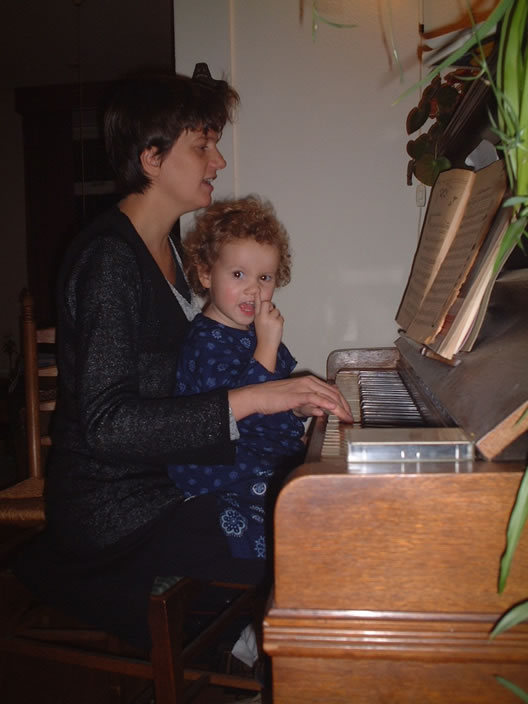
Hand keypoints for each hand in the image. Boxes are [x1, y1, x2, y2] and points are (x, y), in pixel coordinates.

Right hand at [229, 376, 353, 423]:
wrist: (258, 396)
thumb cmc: (274, 399)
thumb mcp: (296, 403)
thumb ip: (309, 406)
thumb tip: (321, 411)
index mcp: (309, 382)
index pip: (332, 391)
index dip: (343, 403)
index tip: (347, 413)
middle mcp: (309, 382)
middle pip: (334, 393)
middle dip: (345, 407)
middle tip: (350, 418)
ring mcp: (304, 387)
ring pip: (328, 396)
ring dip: (340, 408)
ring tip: (346, 418)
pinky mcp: (298, 394)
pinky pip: (316, 398)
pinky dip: (327, 404)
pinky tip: (334, 410)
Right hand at [253, 289, 282, 371]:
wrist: (266, 345)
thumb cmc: (263, 335)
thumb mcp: (258, 323)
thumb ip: (261, 314)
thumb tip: (269, 306)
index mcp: (257, 316)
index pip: (257, 303)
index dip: (257, 296)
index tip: (256, 289)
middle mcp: (262, 316)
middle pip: (268, 303)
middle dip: (270, 306)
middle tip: (270, 314)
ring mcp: (270, 319)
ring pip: (276, 311)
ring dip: (276, 317)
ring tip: (272, 325)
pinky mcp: (277, 322)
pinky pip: (281, 317)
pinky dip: (280, 322)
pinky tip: (276, 328)